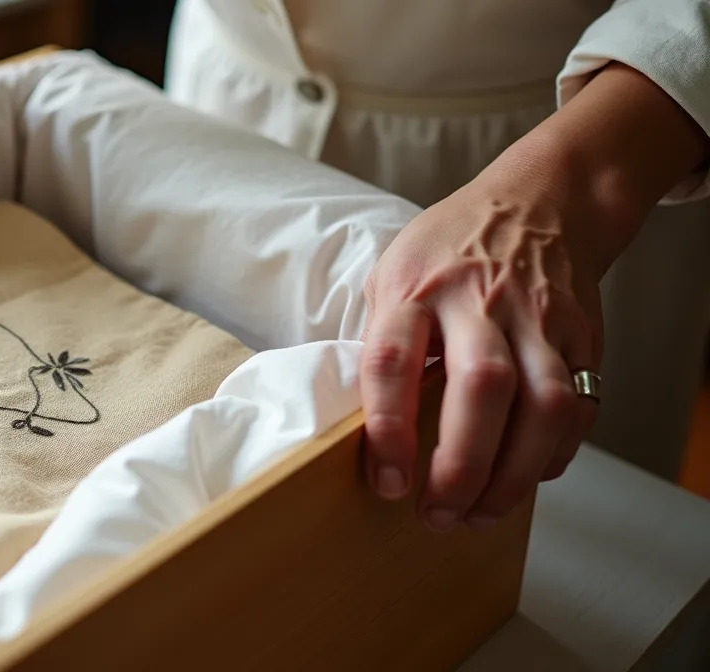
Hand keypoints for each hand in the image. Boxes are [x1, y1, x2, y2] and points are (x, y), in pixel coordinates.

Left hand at [360, 177, 603, 532]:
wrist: (540, 200)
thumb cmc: (447, 249)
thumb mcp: (391, 274)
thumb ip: (382, 341)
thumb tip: (361, 424)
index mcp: (416, 288)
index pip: (393, 361)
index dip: (387, 429)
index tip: (387, 482)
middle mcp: (480, 300)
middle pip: (481, 387)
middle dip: (461, 465)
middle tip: (436, 514)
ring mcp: (538, 318)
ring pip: (545, 404)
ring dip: (514, 474)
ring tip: (479, 514)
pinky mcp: (581, 335)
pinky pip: (579, 405)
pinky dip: (555, 454)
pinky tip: (525, 478)